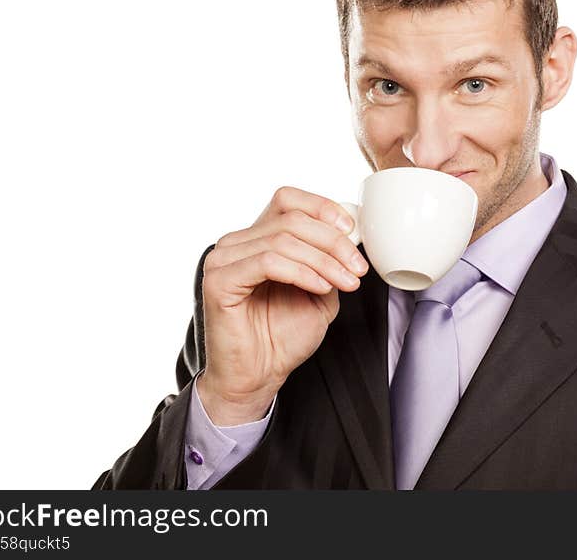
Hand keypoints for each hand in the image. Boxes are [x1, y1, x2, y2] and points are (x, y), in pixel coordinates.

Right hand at [197, 186, 367, 424]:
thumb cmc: (282, 337)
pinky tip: (319, 288)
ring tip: (346, 282)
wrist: (258, 376)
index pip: (287, 200)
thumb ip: (328, 261)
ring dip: (324, 260)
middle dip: (334, 242)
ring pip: (283, 240)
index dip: (322, 207)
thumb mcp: (319, 290)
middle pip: (291, 220)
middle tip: (358, 268)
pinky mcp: (219, 281)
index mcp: (257, 239)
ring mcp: (224, 259)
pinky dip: (301, 272)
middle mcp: (236, 243)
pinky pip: (267, 262)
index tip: (352, 231)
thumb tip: (348, 237)